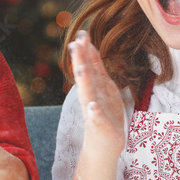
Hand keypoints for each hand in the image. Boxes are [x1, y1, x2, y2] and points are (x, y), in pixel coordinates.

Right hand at [69, 30, 125, 157]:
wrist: (104, 145)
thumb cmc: (103, 113)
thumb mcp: (102, 86)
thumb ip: (96, 67)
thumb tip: (89, 45)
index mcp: (92, 87)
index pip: (87, 66)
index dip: (85, 51)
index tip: (82, 34)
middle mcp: (90, 97)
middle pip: (84, 77)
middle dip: (80, 61)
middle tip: (75, 44)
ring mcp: (94, 111)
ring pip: (88, 94)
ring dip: (84, 82)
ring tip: (81, 69)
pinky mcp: (100, 126)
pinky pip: (96, 118)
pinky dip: (94, 112)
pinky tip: (92, 106)